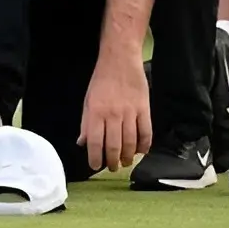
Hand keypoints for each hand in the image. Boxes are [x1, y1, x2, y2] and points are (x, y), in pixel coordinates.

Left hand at [79, 52, 151, 172]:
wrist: (120, 60)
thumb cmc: (101, 80)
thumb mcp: (87, 100)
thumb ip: (85, 123)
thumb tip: (82, 143)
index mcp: (96, 112)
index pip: (95, 143)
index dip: (95, 158)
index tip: (95, 167)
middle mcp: (113, 115)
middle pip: (114, 146)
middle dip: (113, 162)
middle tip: (113, 168)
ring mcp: (130, 113)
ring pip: (131, 143)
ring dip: (129, 157)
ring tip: (126, 162)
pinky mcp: (145, 109)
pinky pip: (146, 133)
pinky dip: (144, 146)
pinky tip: (141, 151)